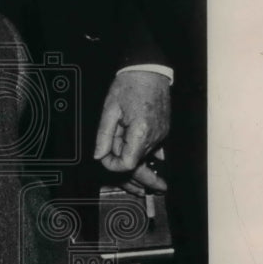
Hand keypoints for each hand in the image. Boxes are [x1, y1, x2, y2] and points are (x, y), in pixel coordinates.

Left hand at [93, 71, 169, 193]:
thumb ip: (104, 135)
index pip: (127, 163)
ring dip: (134, 159)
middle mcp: (154, 136)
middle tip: (137, 193)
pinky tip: (154, 167)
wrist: (149, 70)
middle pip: (139, 163)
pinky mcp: (163, 129)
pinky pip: (158, 149)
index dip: (113, 165)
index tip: (104, 157)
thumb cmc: (129, 85)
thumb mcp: (110, 109)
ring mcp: (161, 133)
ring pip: (145, 155)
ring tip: (138, 182)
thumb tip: (99, 155)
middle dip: (132, 175)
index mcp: (140, 132)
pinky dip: (152, 157)